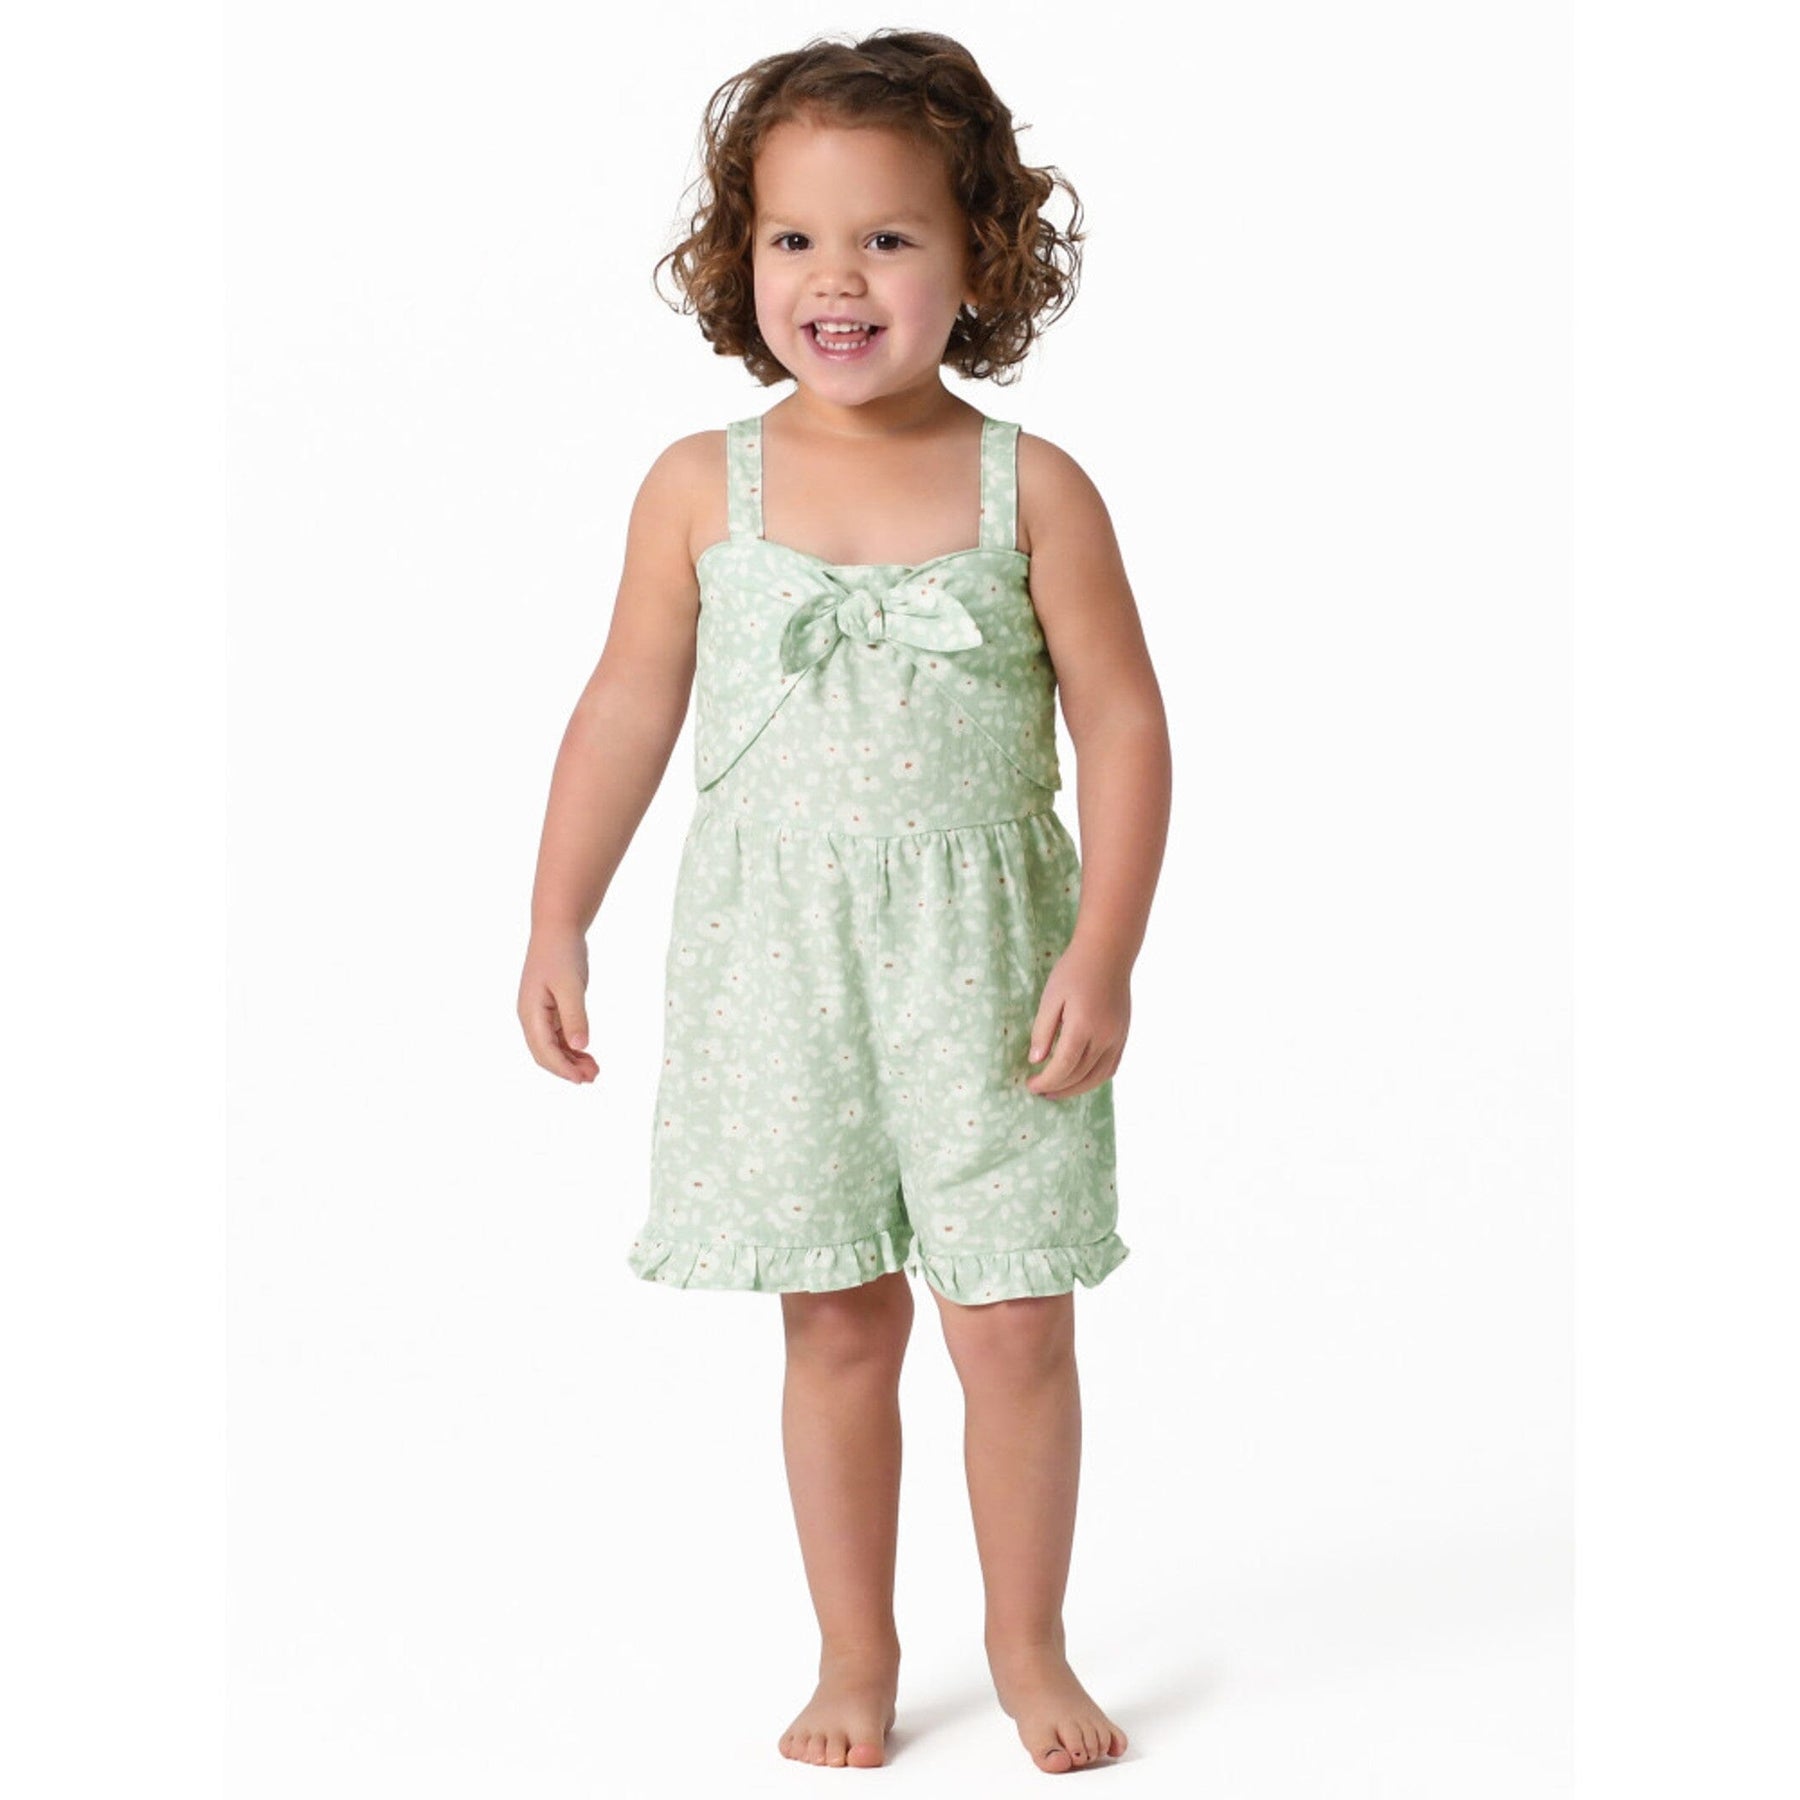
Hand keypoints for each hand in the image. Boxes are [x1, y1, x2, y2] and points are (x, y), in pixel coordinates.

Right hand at [518, 931, 598, 1082]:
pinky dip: (571, 1047)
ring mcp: (539, 1014)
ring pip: (552, 1047)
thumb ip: (575, 1017)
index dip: (563, 1068)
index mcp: (531, 1012)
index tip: (583, 1079)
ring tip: (594, 1069)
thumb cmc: (562, 954)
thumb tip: (579, 1047)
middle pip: (545, 1054)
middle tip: (593, 1077)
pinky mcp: (549, 1009)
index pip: (544, 1050)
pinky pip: (557, 1036)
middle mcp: (531, 1016)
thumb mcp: (571, 986)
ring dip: (570, 1060)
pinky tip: (586, 1054)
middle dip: (567, 1069)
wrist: (557, 930)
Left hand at [1025, 938, 1130, 1099]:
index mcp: (1083, 1026)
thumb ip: (1043, 1030)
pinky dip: (1095, 1079)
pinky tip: (1080, 1080)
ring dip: (1076, 1089)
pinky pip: (1111, 1067)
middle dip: (1058, 1088)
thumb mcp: (1050, 997)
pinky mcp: (1123, 1035)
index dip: (1046, 1081)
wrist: (1108, 953)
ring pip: (1097, 1077)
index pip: (1063, 1066)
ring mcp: (1117, 1037)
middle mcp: (1104, 1037)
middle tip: (1039, 1090)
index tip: (1030, 1085)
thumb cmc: (1074, 971)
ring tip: (1057, 1091)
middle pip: (1080, 1075)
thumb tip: (1036, 1061)